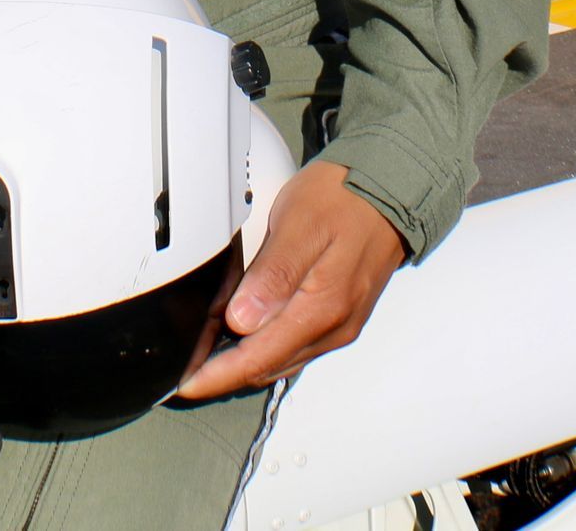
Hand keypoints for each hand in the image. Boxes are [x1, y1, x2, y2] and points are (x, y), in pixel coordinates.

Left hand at [177, 161, 407, 399]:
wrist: (390, 191)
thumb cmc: (343, 199)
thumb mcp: (299, 225)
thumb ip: (272, 275)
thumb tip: (242, 321)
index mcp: (322, 309)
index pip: (259, 358)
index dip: (218, 375)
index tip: (186, 383)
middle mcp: (334, 328)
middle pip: (269, 366)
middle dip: (225, 373)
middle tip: (187, 366)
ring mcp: (340, 325)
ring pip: (283, 359)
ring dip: (245, 362)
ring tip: (208, 353)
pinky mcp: (342, 316)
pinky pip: (297, 345)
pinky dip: (267, 347)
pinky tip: (247, 333)